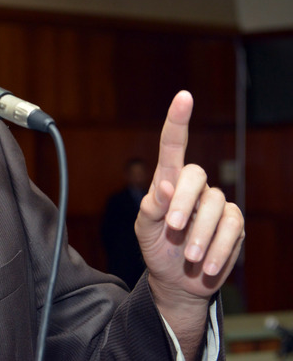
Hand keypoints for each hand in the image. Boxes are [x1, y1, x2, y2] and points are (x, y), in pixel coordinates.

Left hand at [136, 90, 244, 304]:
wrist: (175, 279)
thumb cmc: (156, 247)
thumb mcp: (144, 229)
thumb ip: (151, 207)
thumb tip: (166, 187)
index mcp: (168, 180)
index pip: (173, 146)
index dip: (178, 121)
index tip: (183, 97)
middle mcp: (193, 187)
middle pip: (195, 175)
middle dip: (184, 202)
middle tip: (174, 228)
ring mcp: (215, 204)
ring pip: (216, 205)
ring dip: (201, 234)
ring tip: (190, 256)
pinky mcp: (233, 224)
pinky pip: (232, 228)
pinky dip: (219, 248)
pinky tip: (207, 265)